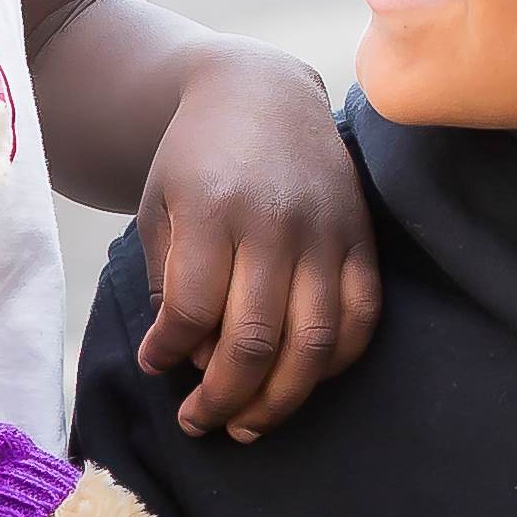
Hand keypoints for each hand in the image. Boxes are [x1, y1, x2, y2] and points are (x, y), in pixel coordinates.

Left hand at [132, 45, 380, 441]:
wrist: (261, 92)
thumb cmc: (196, 157)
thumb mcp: (158, 204)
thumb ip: (167, 280)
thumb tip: (193, 361)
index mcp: (211, 209)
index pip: (190, 311)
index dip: (167, 354)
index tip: (155, 364)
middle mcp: (274, 222)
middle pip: (252, 341)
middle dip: (220, 399)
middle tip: (199, 422)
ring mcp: (326, 231)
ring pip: (312, 344)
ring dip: (279, 401)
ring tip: (248, 424)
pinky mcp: (361, 237)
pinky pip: (361, 319)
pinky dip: (334, 364)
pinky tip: (301, 381)